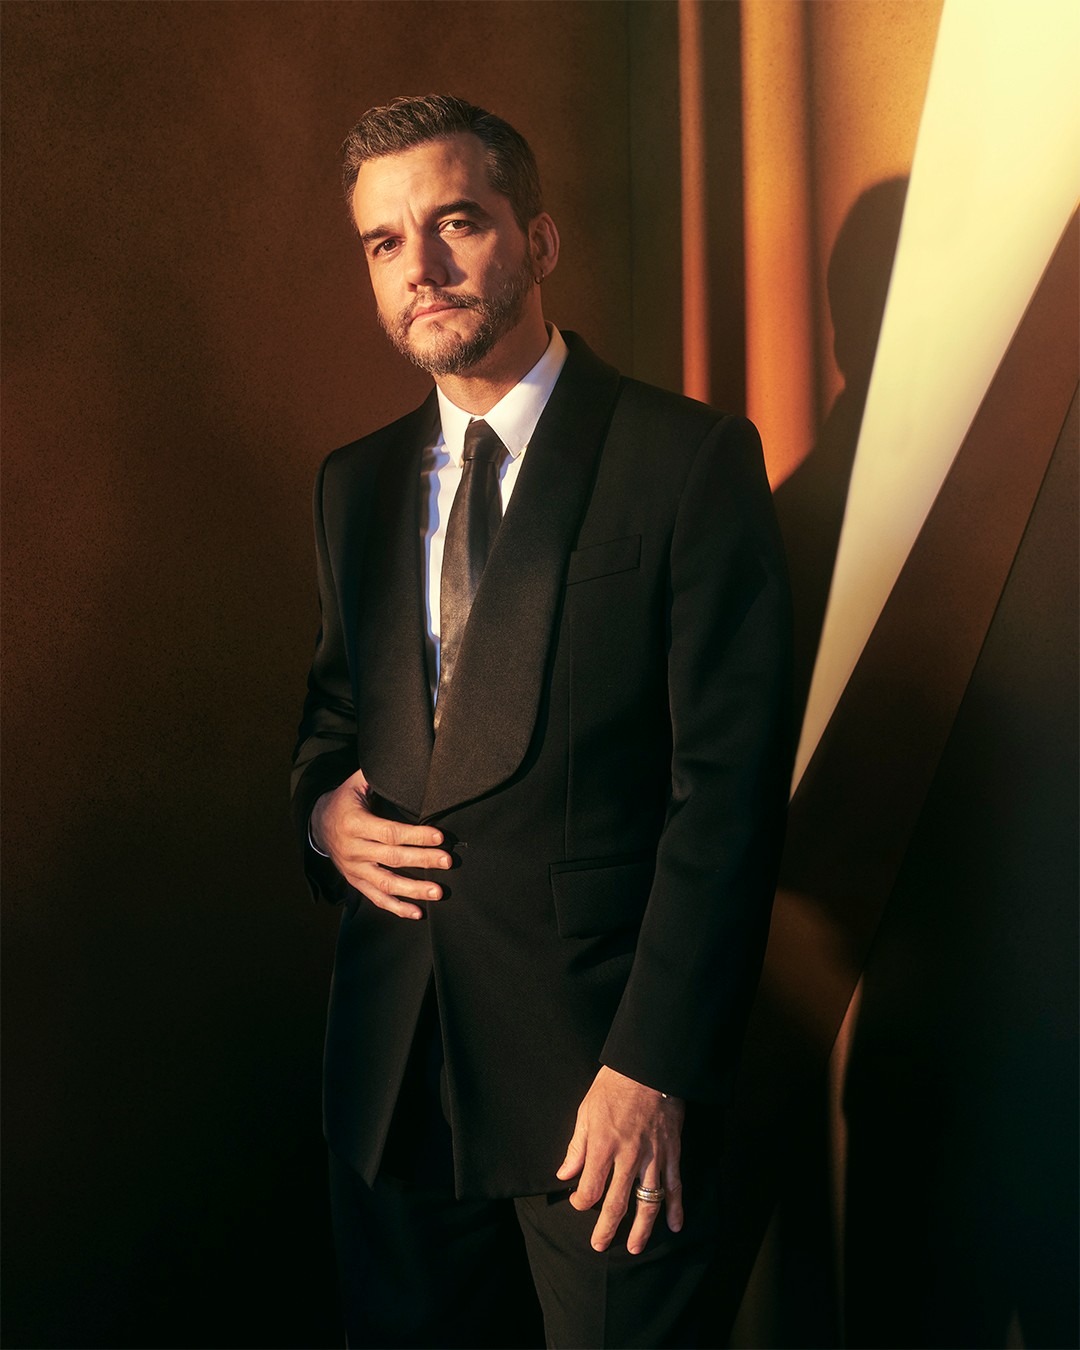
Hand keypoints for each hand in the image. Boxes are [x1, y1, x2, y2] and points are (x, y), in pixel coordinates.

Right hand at [310, 768, 451, 918]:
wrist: (317, 824)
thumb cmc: (346, 799)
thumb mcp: (356, 782)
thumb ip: (378, 775)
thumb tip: (408, 759)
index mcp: (354, 822)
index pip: (389, 832)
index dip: (416, 836)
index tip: (440, 837)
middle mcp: (352, 849)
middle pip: (391, 858)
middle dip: (422, 861)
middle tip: (448, 862)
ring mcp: (353, 868)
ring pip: (385, 883)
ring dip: (413, 890)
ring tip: (438, 893)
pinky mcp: (355, 881)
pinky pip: (376, 898)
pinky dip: (396, 908)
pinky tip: (418, 913)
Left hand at [556, 1065, 684, 1254]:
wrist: (649, 1067)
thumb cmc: (613, 1086)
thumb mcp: (586, 1112)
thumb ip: (577, 1147)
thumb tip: (565, 1173)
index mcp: (603, 1145)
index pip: (590, 1188)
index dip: (581, 1202)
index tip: (578, 1203)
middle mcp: (628, 1156)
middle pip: (617, 1203)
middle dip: (607, 1229)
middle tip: (600, 1245)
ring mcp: (653, 1157)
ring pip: (648, 1202)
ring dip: (641, 1228)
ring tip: (635, 1247)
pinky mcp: (672, 1153)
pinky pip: (675, 1186)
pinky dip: (676, 1207)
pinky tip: (675, 1225)